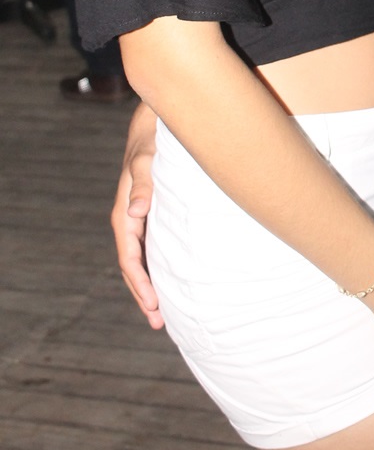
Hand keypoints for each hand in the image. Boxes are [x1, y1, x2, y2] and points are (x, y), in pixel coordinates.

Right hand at [110, 101, 163, 328]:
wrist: (157, 127)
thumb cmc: (153, 142)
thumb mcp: (146, 161)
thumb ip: (142, 184)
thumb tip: (135, 212)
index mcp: (125, 213)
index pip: (130, 257)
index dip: (140, 283)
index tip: (152, 304)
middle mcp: (132, 219)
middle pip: (134, 266)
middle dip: (144, 294)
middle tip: (159, 322)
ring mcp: (143, 218)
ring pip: (143, 259)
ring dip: (151, 285)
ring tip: (163, 313)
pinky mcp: (155, 214)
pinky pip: (153, 247)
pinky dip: (159, 267)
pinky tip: (172, 280)